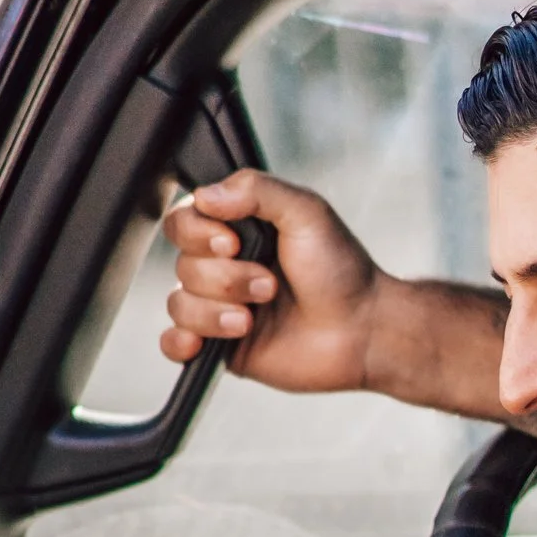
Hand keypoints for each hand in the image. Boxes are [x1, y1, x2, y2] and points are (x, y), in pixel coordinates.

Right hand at [161, 169, 379, 390]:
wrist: (361, 332)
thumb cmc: (342, 271)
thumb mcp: (306, 212)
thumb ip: (256, 189)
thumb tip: (204, 195)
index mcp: (238, 229)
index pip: (183, 221)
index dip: (198, 233)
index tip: (233, 243)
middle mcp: (225, 266)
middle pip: (182, 265)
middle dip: (226, 279)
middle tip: (270, 286)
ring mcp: (221, 307)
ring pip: (179, 305)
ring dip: (217, 312)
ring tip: (254, 319)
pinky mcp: (222, 346)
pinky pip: (174, 343)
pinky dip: (180, 342)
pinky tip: (202, 343)